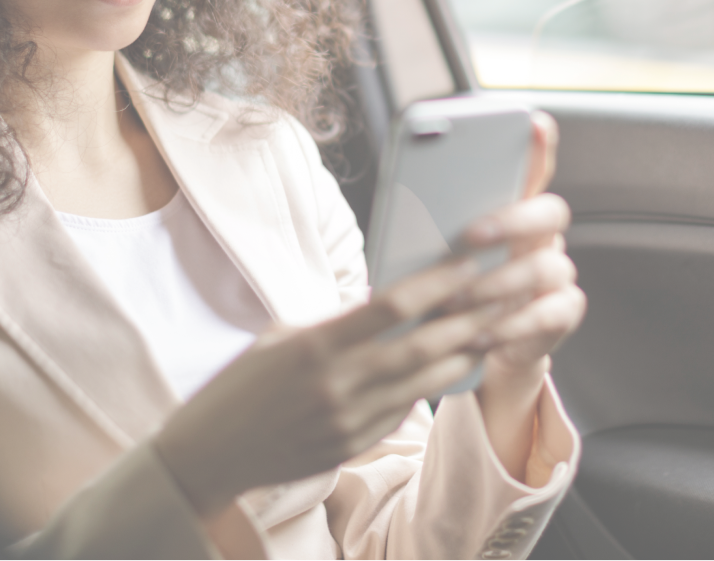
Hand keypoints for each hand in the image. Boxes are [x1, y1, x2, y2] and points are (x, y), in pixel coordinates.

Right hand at [154, 257, 499, 519]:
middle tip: (502, 292)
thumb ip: (336, 321)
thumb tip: (389, 300)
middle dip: (467, 317)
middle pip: (420, 345)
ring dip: (462, 354)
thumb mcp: (281, 337)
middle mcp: (336, 384)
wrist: (211, 452)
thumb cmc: (242, 383)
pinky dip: (429, 385)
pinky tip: (453, 364)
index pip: (392, 306)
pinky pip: (402, 411)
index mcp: (314, 345)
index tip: (469, 262)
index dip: (437, 283)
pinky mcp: (352, 446)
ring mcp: (346, 420)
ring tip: (492, 327)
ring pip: (422, 381)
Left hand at [461, 111, 586, 479]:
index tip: (531, 122)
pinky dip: (511, 327)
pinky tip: (480, 336)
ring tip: (457, 300)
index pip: (533, 168)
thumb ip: (435, 224)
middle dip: (512, 219)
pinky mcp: (561, 313)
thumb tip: (408, 198)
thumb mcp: (435, 252)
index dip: (538, 145)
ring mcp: (556, 274)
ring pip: (546, 266)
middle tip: (471, 235)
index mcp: (513, 210)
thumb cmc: (449, 287)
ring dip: (499, 282)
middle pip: (551, 212)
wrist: (472, 345)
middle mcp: (542, 237)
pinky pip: (549, 314)